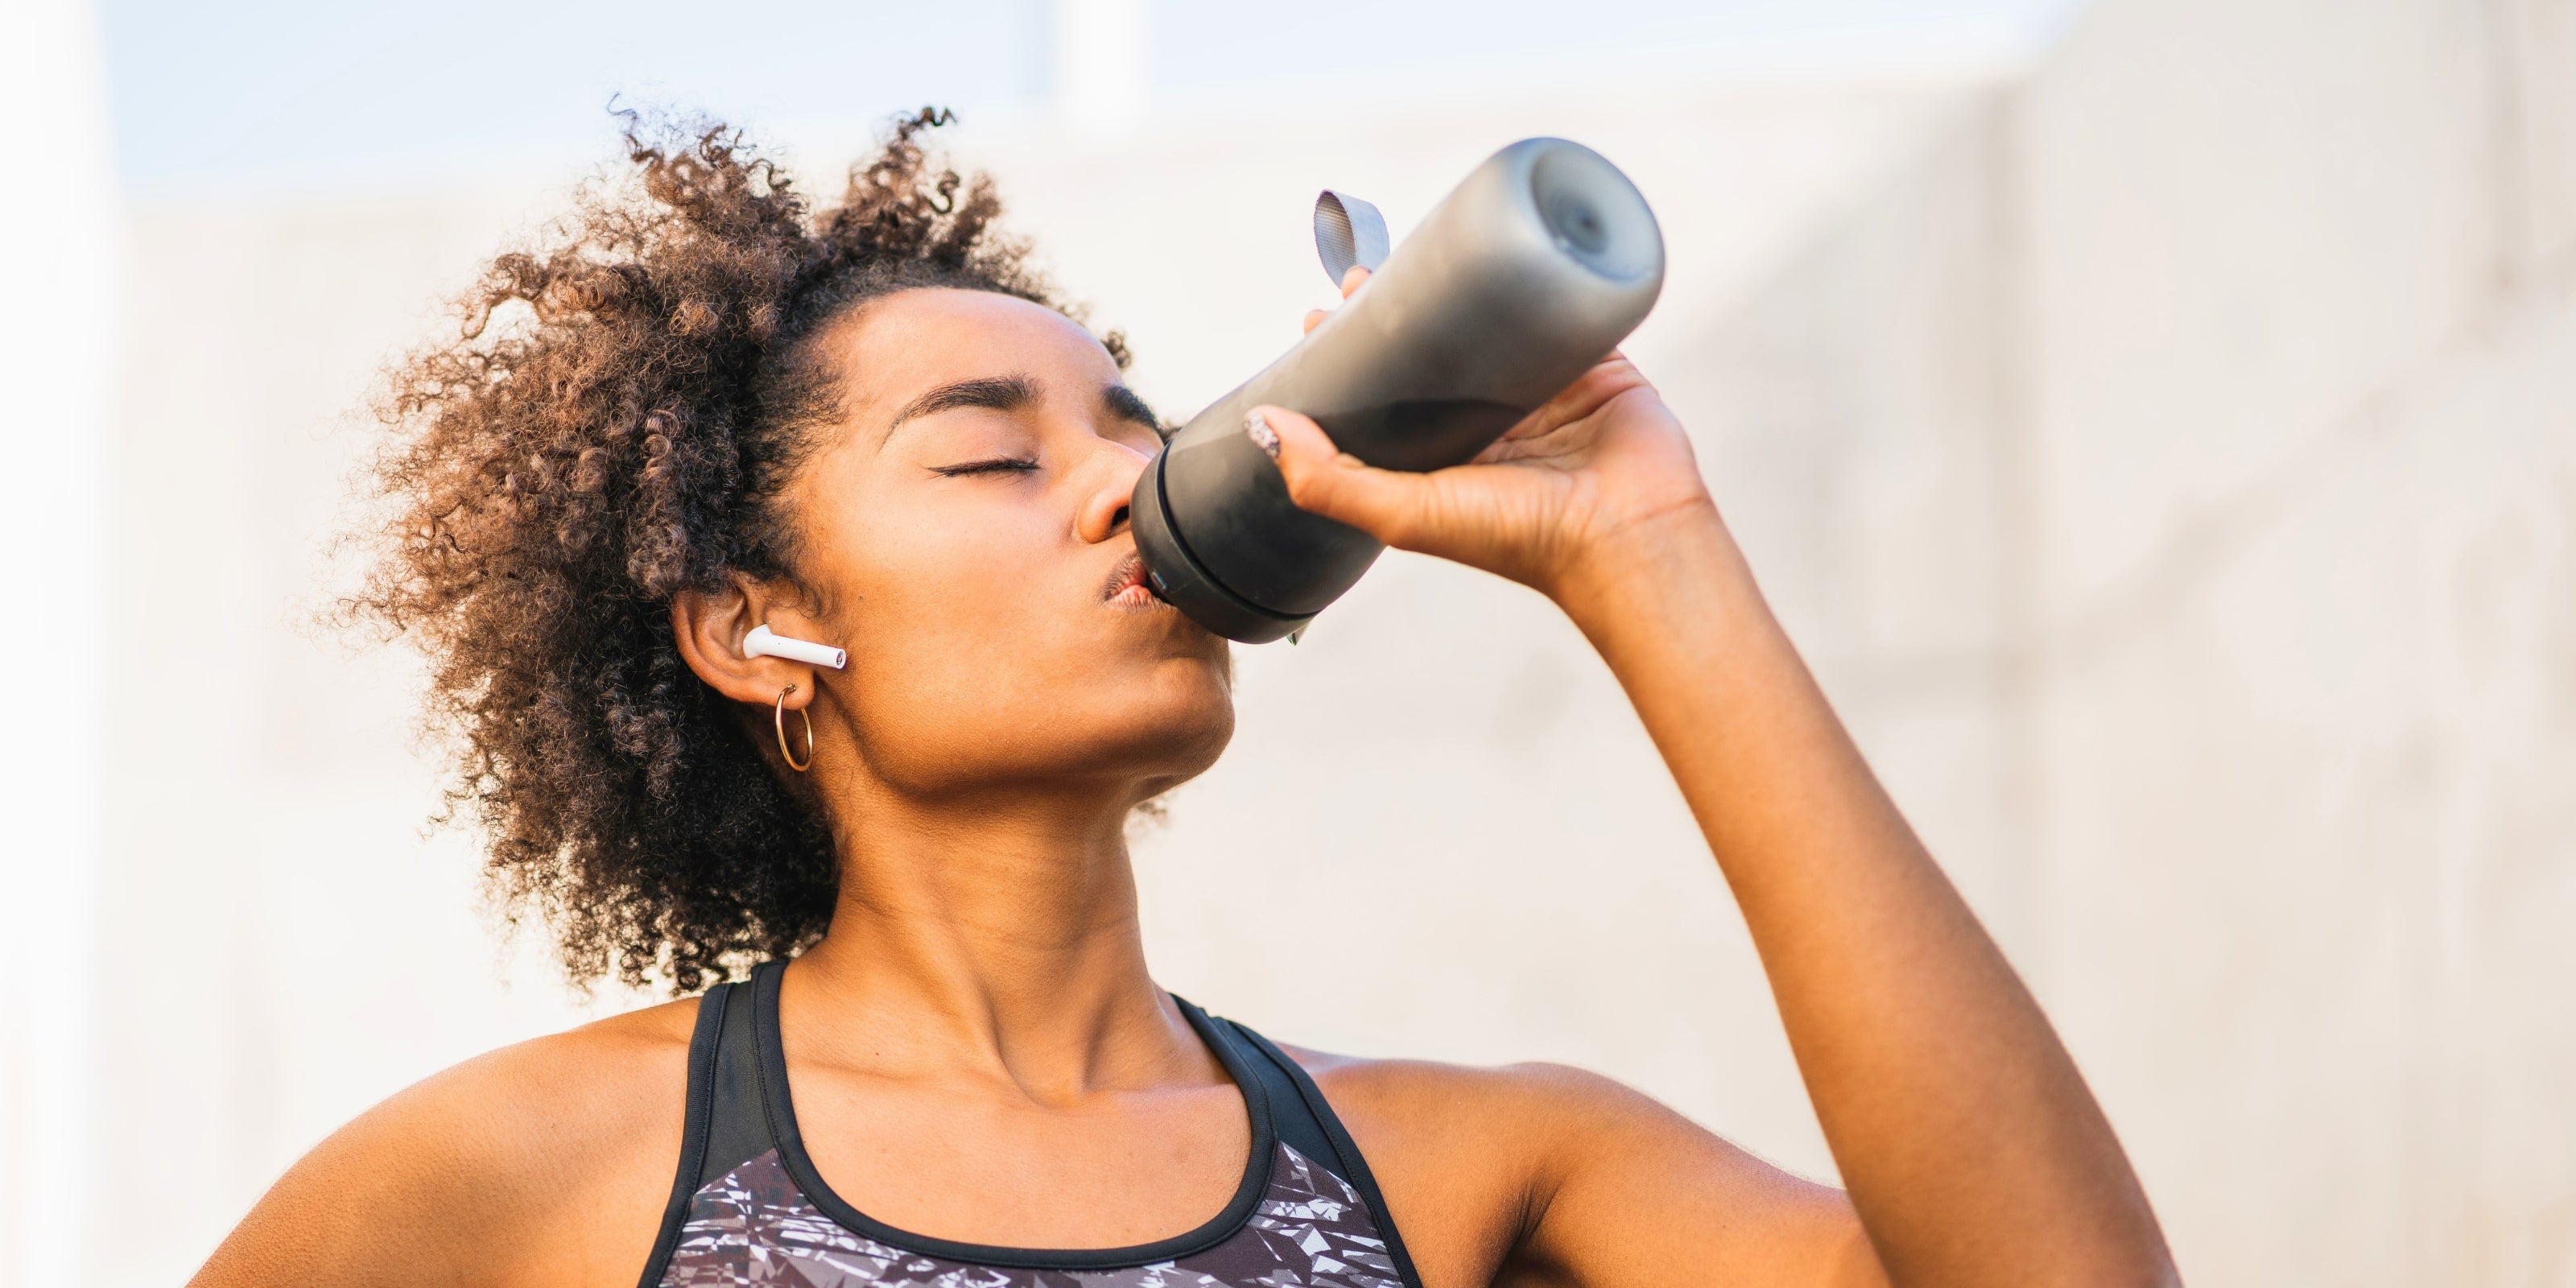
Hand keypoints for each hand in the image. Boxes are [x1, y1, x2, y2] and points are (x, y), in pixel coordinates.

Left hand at [1261, 268, 1717, 603]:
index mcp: (1442, 463)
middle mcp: (1488, 428)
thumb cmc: (1523, 539)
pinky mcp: (1589, 365)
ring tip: (1413, 253)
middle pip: (1432, 357)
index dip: (1352, 358)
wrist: (1627, 533)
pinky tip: (1503, 252)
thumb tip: (1265, 423)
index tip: (1319, 319)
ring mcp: (1540, 393)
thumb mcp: (1406, 516)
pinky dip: (1533, 284)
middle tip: (1359, 278)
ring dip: (1455, 292)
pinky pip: (1556, 311)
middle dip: (1395, 316)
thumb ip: (1329, 480)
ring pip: (1489, 329)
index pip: (1385, 400)